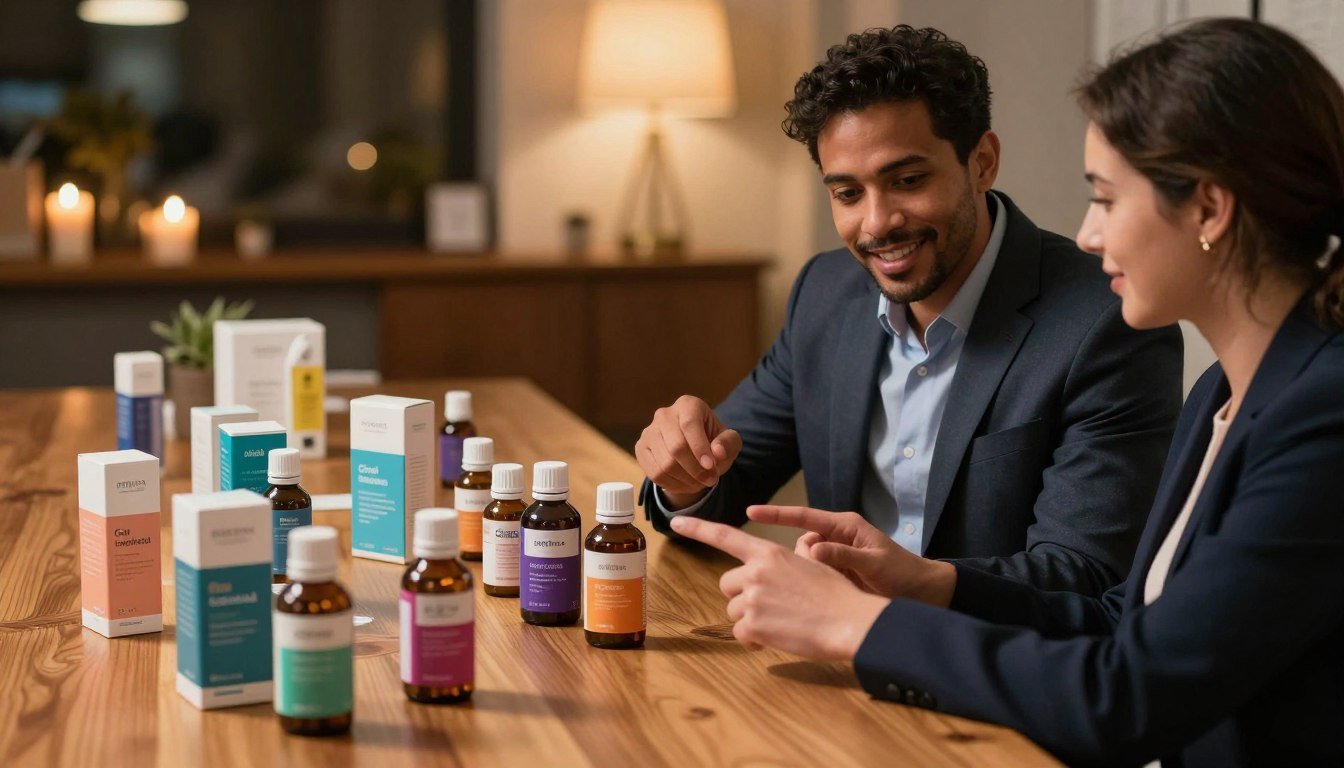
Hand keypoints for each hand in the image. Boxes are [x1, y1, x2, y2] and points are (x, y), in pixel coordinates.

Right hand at [636, 395, 742, 507]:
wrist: (693, 450)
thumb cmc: (714, 441)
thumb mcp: (729, 441)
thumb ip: (728, 444)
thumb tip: (717, 452)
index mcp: (688, 405)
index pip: (690, 424)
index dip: (700, 448)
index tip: (711, 466)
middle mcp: (664, 414)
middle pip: (676, 447)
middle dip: (696, 469)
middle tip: (710, 480)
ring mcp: (649, 431)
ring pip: (665, 464)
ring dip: (686, 480)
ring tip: (699, 482)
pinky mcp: (641, 448)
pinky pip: (655, 474)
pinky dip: (673, 484)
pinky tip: (685, 483)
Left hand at [670, 515, 888, 660]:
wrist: (849, 621)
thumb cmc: (837, 594)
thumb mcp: (812, 564)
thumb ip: (787, 560)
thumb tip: (781, 562)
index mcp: (769, 552)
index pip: (725, 536)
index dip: (698, 528)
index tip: (676, 522)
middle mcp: (756, 571)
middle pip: (727, 585)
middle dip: (742, 597)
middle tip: (771, 606)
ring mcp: (753, 598)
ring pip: (734, 611)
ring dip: (751, 620)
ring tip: (781, 623)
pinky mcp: (753, 624)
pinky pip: (740, 634)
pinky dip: (754, 640)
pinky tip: (778, 637)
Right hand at [749, 505, 956, 607]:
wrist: (925, 595)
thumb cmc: (904, 574)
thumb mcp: (875, 564)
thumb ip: (844, 556)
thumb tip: (813, 549)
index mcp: (845, 527)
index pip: (803, 517)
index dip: (775, 515)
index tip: (750, 512)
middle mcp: (836, 539)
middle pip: (800, 545)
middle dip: (801, 560)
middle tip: (825, 576)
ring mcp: (835, 559)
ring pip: (804, 564)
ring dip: (810, 576)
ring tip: (835, 588)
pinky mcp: (836, 576)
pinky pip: (813, 577)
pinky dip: (814, 585)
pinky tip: (825, 598)